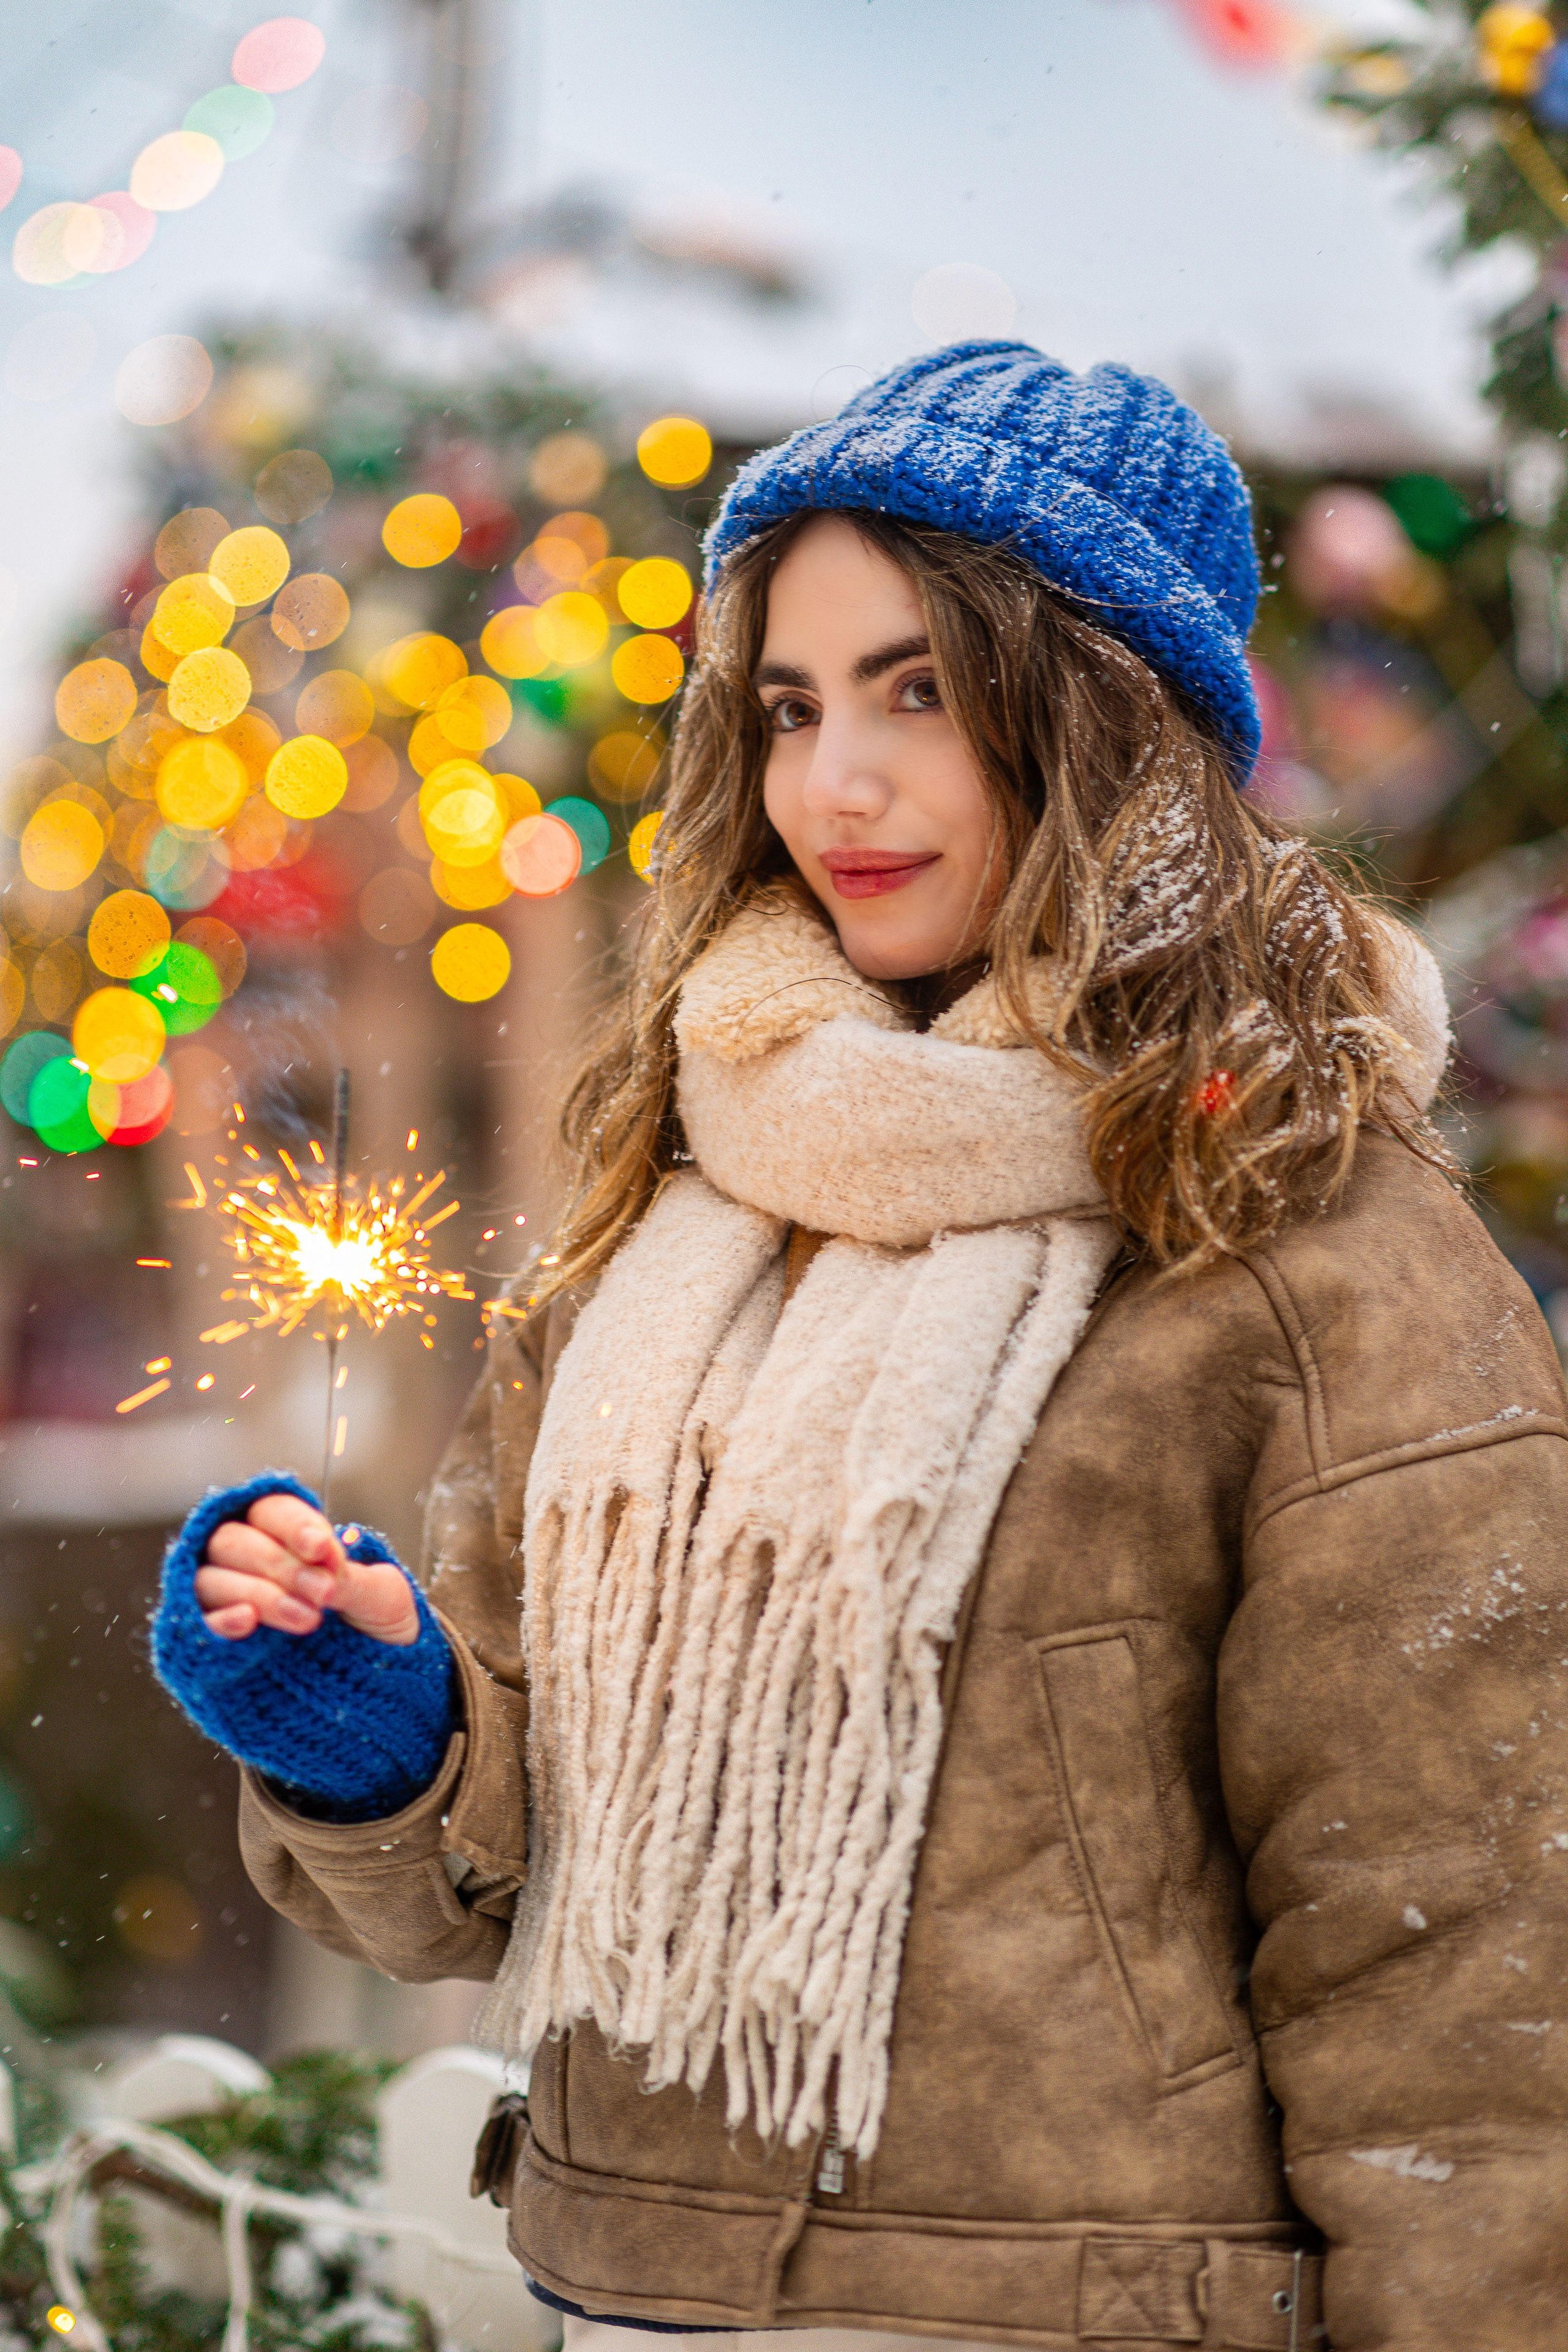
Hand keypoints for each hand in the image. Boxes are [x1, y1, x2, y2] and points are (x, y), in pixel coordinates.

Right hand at [195, 1492, 419, 1646]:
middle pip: (234, 1541)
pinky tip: (247, 1621)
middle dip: (280, 1563)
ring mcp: (228, 1601)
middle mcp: (249, 1562)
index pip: (272, 1511)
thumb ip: (356, 1578)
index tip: (321, 1550)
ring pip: (211, 1579)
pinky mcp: (217, 1643)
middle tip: (323, 1592)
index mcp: (290, 1536)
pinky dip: (220, 1620)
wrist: (378, 1682)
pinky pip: (199, 1624)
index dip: (293, 1526)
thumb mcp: (385, 1597)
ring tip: (309, 1621)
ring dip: (260, 1594)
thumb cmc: (380, 1624)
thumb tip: (321, 1562)